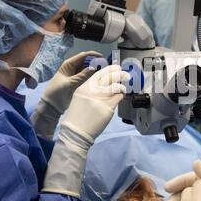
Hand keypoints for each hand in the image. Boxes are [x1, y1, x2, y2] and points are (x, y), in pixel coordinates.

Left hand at [41, 51, 102, 113]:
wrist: (52, 105)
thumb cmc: (57, 92)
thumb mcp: (70, 83)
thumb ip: (82, 76)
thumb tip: (94, 68)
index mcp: (68, 64)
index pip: (82, 56)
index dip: (93, 55)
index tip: (102, 57)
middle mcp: (73, 68)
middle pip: (86, 61)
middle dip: (95, 62)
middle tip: (105, 65)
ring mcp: (75, 75)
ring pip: (87, 68)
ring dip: (95, 68)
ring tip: (104, 71)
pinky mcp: (78, 82)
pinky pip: (87, 76)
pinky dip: (92, 76)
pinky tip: (99, 77)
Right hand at [43, 65, 129, 196]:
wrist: (76, 131)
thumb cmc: (77, 117)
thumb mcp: (79, 98)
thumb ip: (90, 91)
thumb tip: (103, 86)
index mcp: (85, 87)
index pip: (99, 74)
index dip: (109, 69)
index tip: (115, 68)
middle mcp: (93, 90)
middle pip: (109, 77)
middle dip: (119, 73)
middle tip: (124, 73)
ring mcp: (101, 98)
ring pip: (116, 86)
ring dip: (122, 85)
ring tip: (124, 87)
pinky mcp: (109, 107)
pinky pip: (119, 97)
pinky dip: (122, 95)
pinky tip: (122, 95)